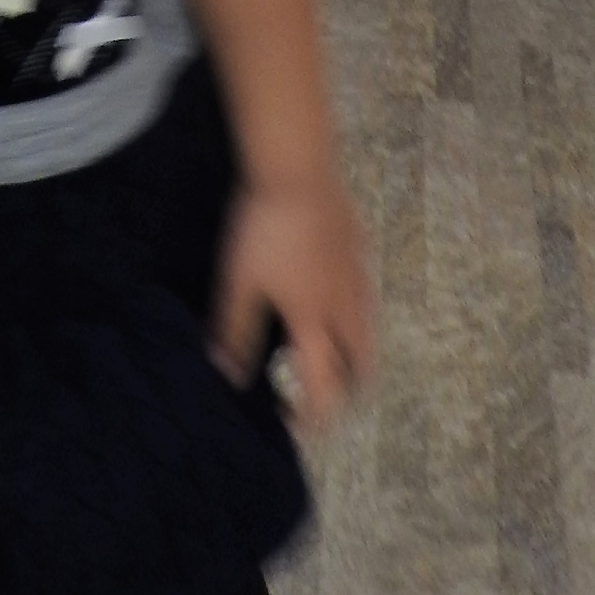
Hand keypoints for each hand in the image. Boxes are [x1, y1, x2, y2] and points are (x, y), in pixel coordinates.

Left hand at [211, 177, 373, 433]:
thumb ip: (235, 329)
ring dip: (356, 348)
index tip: (298, 424)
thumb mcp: (240, 281)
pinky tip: (337, 290)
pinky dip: (354, 305)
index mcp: (313, 318)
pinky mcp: (359, 242)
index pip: (323, 383)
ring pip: (368, 324)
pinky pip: (363, 285)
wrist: (298, 169)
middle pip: (362, 360)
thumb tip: (226, 374)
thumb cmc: (264, 229)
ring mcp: (356, 271)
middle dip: (351, 387)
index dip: (314, 412)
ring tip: (336, 351)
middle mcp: (343, 303)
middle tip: (332, 396)